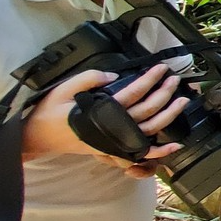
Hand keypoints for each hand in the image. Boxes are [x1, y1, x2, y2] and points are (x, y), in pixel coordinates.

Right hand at [23, 65, 188, 177]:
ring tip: (182, 100)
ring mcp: (114, 141)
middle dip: (164, 93)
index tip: (161, 68)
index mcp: (101, 111)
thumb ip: (89, 79)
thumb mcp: (65, 89)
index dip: (150, 79)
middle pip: (147, 110)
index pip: (133, 93)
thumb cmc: (50, 112)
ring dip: (169, 114)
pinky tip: (174, 146)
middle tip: (174, 79)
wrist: (38, 137)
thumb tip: (113, 76)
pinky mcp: (112, 149)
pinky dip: (158, 151)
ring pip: (149, 129)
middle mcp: (112, 127)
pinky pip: (139, 151)